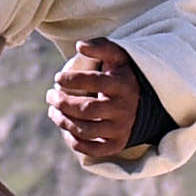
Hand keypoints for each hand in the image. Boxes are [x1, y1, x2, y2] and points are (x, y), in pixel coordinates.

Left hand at [49, 40, 154, 162]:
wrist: (144, 103)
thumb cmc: (123, 76)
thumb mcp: (119, 57)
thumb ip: (102, 46)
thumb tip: (80, 45)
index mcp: (123, 85)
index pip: (94, 82)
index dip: (72, 80)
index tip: (57, 78)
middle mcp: (124, 109)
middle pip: (86, 110)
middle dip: (63, 103)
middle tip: (50, 95)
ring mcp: (121, 129)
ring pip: (86, 130)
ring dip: (63, 121)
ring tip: (53, 111)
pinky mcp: (117, 145)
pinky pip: (92, 149)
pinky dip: (75, 141)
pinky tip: (65, 129)